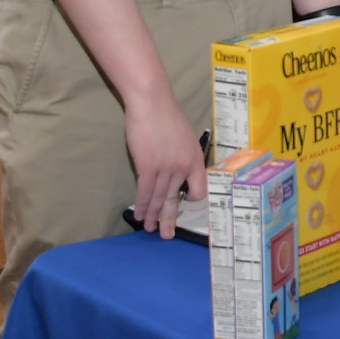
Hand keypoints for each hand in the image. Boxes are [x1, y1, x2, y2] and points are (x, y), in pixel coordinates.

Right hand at [124, 91, 207, 236]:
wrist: (151, 102)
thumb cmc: (167, 116)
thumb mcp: (185, 137)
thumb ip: (184, 156)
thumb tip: (180, 171)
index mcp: (195, 160)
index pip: (199, 190)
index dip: (191, 200)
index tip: (183, 206)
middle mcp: (182, 167)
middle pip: (175, 199)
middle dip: (169, 219)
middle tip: (167, 236)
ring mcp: (165, 168)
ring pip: (158, 199)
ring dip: (152, 216)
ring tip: (149, 229)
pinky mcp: (147, 167)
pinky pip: (145, 192)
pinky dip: (142, 205)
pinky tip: (139, 215)